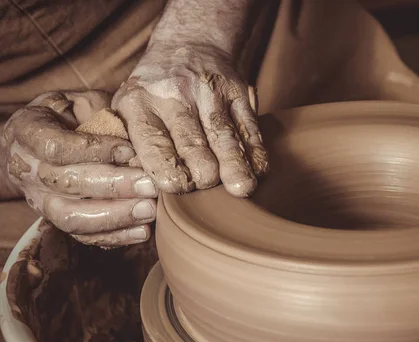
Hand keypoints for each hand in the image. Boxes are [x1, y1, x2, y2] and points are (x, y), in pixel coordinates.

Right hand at [2, 91, 157, 246]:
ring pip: (71, 217)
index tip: (131, 151)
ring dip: (115, 216)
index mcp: (27, 131)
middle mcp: (26, 169)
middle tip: (149, 186)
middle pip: (67, 184)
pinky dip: (114, 237)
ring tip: (149, 210)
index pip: (57, 147)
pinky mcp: (57, 221)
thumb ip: (101, 113)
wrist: (47, 137)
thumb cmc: (73, 115)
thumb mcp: (82, 101)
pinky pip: (83, 236)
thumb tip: (132, 136)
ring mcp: (39, 199)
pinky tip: (142, 231)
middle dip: (113, 187)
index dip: (95, 151)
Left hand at [112, 44, 267, 196]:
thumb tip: (143, 189)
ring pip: (223, 135)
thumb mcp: (128, 108)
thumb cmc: (154, 90)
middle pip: (191, 143)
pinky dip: (255, 151)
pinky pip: (249, 126)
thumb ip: (133, 146)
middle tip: (206, 186)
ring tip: (241, 188)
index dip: (168, 170)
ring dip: (234, 165)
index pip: (152, 143)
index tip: (178, 188)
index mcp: (139, 103)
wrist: (189, 43)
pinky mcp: (238, 92)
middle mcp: (174, 96)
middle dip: (202, 172)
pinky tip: (259, 171)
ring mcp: (209, 93)